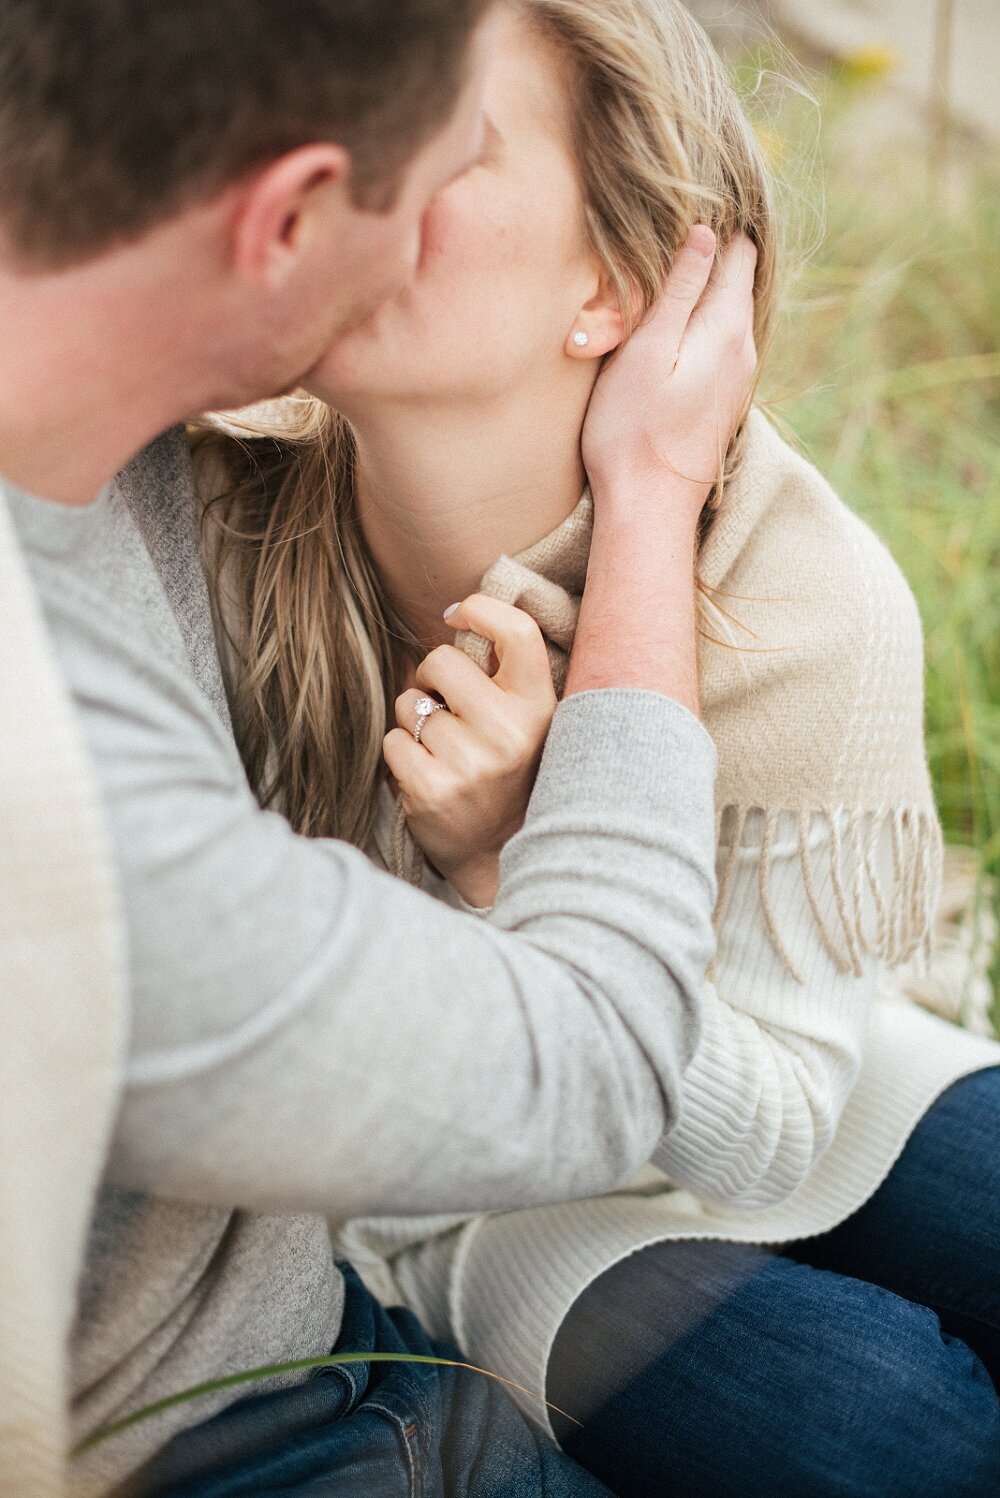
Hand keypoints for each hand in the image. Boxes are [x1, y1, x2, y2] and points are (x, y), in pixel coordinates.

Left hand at [382, 595, 557, 907]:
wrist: (501, 853)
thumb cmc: (508, 773)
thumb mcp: (528, 722)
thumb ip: (505, 676)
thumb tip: (458, 615)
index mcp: (539, 707)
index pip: (517, 632)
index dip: (481, 609)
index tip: (457, 617)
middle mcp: (509, 732)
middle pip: (441, 662)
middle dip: (430, 678)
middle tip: (446, 708)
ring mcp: (471, 763)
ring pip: (410, 704)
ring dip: (416, 723)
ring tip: (445, 752)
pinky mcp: (433, 789)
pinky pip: (393, 741)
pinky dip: (401, 754)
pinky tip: (428, 774)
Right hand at [582, 227, 758, 514]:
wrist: (649, 510)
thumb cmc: (632, 432)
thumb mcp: (646, 352)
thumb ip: (677, 291)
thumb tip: (705, 233)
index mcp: (727, 328)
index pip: (738, 251)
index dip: (713, 225)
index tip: (676, 210)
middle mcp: (744, 349)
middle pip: (736, 280)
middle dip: (707, 255)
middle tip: (662, 235)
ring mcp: (738, 378)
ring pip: (726, 312)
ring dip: (699, 292)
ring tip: (662, 274)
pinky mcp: (723, 400)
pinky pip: (718, 342)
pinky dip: (698, 324)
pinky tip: (671, 328)